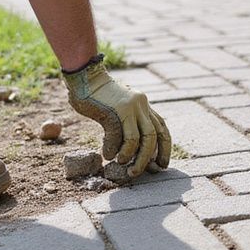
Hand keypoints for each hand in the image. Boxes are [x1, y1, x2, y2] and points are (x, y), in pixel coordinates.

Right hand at [63, 58, 171, 177]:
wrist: (85, 77)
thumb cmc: (98, 96)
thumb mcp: (119, 108)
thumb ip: (127, 123)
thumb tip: (131, 151)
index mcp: (144, 105)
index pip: (162, 128)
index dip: (164, 148)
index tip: (162, 164)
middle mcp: (141, 105)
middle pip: (154, 136)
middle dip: (150, 157)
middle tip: (143, 172)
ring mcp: (130, 107)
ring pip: (141, 139)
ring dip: (134, 157)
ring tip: (124, 167)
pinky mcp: (116, 111)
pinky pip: (120, 137)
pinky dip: (114, 149)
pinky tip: (107, 155)